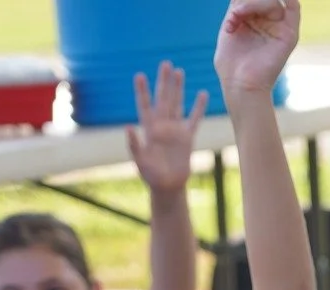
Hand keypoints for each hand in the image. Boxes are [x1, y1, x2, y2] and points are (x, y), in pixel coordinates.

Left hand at [127, 61, 207, 194]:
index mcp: (149, 129)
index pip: (145, 105)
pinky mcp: (187, 137)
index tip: (139, 75)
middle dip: (163, 81)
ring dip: (178, 88)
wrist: (168, 186)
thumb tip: (127, 126)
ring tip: (179, 71)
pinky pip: (194, 119)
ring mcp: (175, 130)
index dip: (142, 91)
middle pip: (163, 99)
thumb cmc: (151, 176)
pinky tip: (202, 93)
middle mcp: (162, 126)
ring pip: (177, 104)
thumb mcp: (140, 161)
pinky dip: (198, 107)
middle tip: (165, 63)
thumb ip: (134, 144)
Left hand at [214, 0, 298, 96]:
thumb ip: (237, 7)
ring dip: (251, 4)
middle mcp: (269, 23)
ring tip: (235, 19)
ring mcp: (280, 28)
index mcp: (255, 20)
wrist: (241, 86)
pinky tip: (276, 1)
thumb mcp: (230, 27)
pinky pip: (294, 7)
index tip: (233, 12)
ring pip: (272, 1)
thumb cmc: (231, 65)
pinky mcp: (289, 35)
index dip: (242, 0)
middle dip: (245, 2)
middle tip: (233, 15)